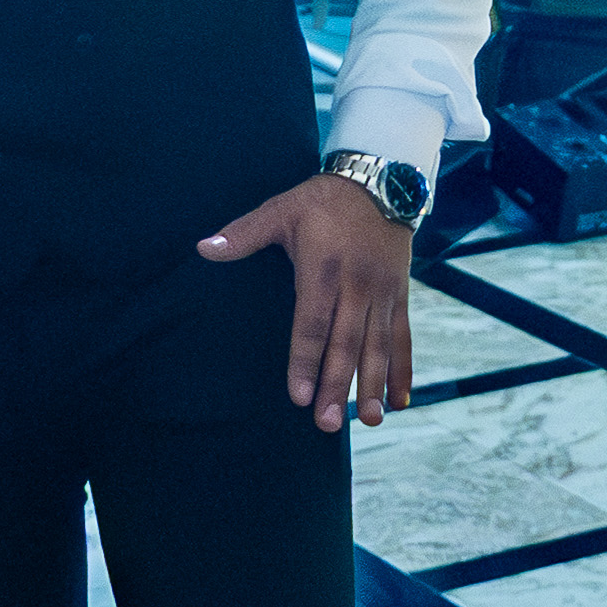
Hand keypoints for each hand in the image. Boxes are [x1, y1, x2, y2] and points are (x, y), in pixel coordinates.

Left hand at [200, 172, 414, 429]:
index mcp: (323, 268)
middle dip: (339, 386)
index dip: (305, 361)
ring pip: (378, 346)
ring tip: (369, 421)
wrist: (381, 182)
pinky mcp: (399, 295)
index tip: (299, 396)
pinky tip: (399, 401)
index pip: (312, 324)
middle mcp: (356, 285)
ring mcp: (382, 292)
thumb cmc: (322, 201)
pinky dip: (402, 370)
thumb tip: (204, 248)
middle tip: (328, 424)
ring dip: (374, 385)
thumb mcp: (281, 210)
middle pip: (346, 343)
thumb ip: (243, 233)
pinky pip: (402, 337)